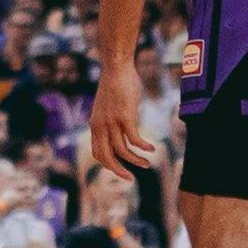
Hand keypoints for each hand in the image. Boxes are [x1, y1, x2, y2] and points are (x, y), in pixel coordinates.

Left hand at [87, 54, 156, 173]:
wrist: (116, 68)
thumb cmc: (115, 85)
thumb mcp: (107, 107)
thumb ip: (111, 120)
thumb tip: (122, 128)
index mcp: (95, 125)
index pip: (98, 153)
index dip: (109, 164)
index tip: (121, 169)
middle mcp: (100, 127)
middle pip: (106, 158)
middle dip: (119, 171)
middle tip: (131, 179)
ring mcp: (112, 123)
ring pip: (122, 151)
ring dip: (135, 161)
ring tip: (147, 164)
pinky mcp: (125, 117)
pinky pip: (134, 139)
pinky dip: (143, 147)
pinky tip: (152, 148)